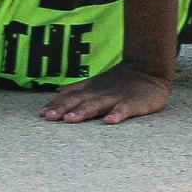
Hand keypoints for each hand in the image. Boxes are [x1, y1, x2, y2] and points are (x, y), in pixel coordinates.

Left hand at [38, 64, 171, 124]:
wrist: (149, 69)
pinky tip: (110, 122)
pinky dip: (117, 114)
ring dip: (83, 112)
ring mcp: (116, 98)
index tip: (42, 114)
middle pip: (78, 101)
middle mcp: (99, 93)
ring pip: (97, 105)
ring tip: (71, 119)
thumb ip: (77, 91)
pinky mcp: (133, 103)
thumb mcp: (95, 84)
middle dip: (63, 109)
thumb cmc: (119, 82)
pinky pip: (124, 109)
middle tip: (49, 118)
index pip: (69, 96)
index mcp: (90, 89)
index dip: (56, 104)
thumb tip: (54, 100)